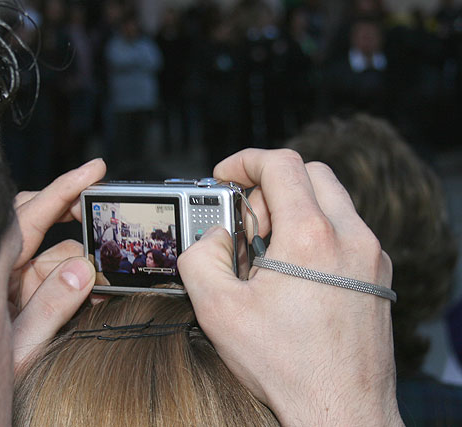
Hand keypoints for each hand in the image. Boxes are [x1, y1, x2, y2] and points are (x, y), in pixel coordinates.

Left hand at [9, 158, 105, 367]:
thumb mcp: (18, 345)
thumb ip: (50, 309)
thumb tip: (82, 272)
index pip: (29, 217)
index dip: (63, 190)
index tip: (93, 171)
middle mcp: (3, 268)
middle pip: (39, 219)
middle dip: (74, 214)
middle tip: (107, 213)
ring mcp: (16, 280)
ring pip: (55, 251)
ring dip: (84, 259)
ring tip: (112, 276)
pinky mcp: (27, 294)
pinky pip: (58, 275)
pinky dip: (81, 280)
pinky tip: (99, 291)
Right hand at [178, 149, 402, 425]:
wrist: (341, 409)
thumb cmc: (287, 367)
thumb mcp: (218, 311)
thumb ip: (200, 258)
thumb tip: (214, 237)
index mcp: (310, 238)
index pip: (281, 164)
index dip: (245, 160)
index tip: (226, 175)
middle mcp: (350, 238)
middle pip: (311, 173)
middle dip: (270, 185)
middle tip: (248, 222)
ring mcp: (371, 256)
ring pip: (331, 199)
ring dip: (295, 208)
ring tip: (270, 251)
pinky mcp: (378, 275)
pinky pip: (346, 229)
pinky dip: (317, 231)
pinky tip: (296, 271)